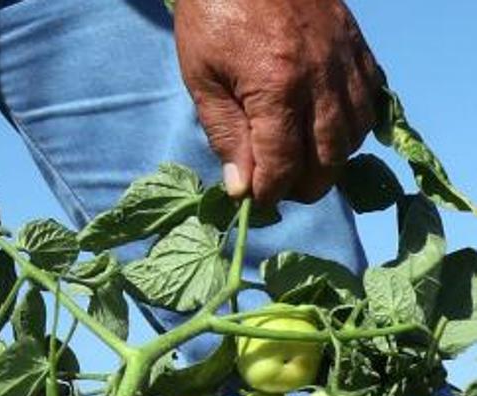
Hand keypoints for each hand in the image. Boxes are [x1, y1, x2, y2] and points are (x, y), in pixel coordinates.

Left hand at [174, 0, 382, 204]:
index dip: (268, 192)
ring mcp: (344, 60)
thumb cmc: (213, 14)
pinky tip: (328, 131)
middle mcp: (320, 78)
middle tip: (278, 189)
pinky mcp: (357, 46)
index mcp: (276, 87)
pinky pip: (371, 99)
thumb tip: (241, 187)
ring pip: (355, 133)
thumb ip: (224, 134)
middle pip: (328, 158)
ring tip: (301, 165)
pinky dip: (353, 125)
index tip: (253, 200)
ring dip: (330, 159)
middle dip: (303, 185)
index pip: (283, 164)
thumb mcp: (202, 79)